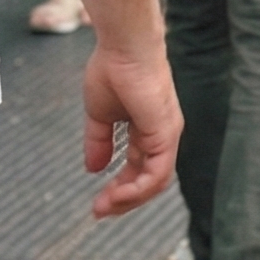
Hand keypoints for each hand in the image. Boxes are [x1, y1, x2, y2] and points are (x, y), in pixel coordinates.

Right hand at [82, 46, 181, 218]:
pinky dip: (137, 189)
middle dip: (123, 200)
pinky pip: (157, 173)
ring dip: (128, 200)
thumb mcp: (99, 116)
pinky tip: (117, 196)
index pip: (139, 168)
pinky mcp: (166, 134)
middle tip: (99, 211)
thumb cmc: (113, 70)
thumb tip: (93, 168)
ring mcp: (166, 135)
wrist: (122, 48)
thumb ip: (99, 142)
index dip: (119, 187)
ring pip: (155, 182)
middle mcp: (162, 135)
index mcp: (148, 129)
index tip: (98, 201)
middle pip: (148, 179)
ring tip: (104, 207)